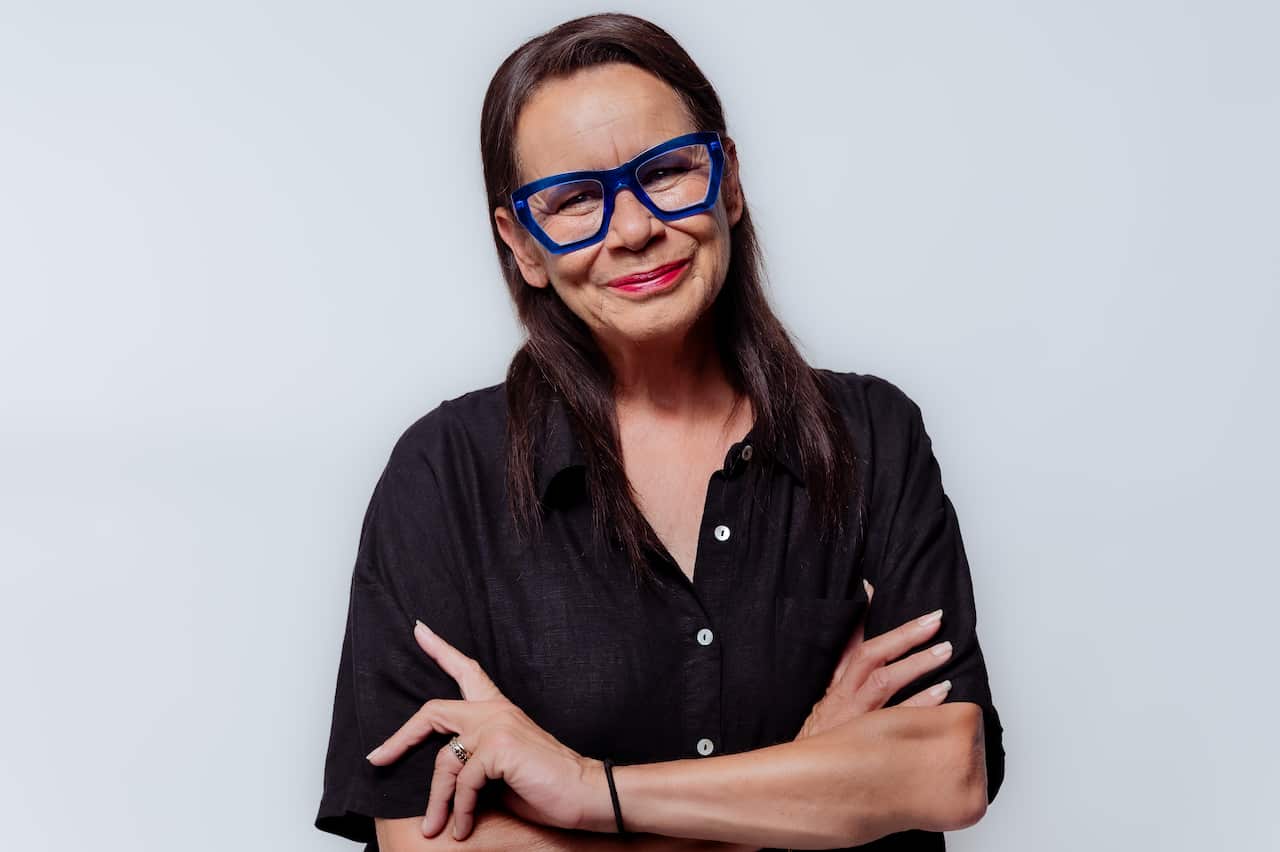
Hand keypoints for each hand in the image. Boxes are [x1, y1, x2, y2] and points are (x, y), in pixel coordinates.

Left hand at [364, 619, 597, 840]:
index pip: (467, 671)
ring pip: (445, 761)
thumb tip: (445, 782)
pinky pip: (463, 782)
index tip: (419, 630)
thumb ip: (476, 762)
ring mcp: (496, 726)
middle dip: (400, 737)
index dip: (440, 650)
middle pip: (433, 711)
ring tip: (434, 827)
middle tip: (376, 759)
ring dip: (437, 801)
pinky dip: (460, 809)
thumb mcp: (504, 770)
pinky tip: (463, 827)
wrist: (586, 793)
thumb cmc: (548, 784)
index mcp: (499, 710)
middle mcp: (495, 711)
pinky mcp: (499, 747)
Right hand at [794, 580, 953, 740]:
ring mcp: (856, 717)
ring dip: (917, 665)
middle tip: (933, 621)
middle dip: (903, 636)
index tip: (873, 588)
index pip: (848, 641)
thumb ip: (847, 665)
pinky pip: (900, 719)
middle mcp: (844, 695)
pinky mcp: (868, 740)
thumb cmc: (827, 735)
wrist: (810, 778)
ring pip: (885, 683)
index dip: (860, 613)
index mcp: (836, 682)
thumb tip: (863, 636)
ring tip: (944, 651)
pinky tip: (944, 695)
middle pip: (872, 656)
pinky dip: (923, 705)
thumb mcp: (831, 697)